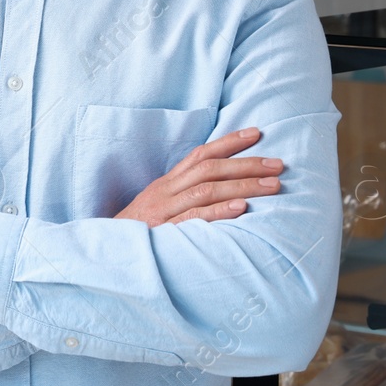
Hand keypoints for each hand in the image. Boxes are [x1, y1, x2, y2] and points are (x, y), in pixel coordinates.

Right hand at [115, 128, 282, 226]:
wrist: (107, 252)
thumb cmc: (140, 231)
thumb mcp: (160, 206)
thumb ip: (185, 195)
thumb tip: (223, 188)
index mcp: (167, 183)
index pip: (200, 154)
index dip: (229, 142)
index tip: (257, 133)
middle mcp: (166, 192)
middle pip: (209, 169)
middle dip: (247, 164)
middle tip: (279, 165)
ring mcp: (164, 210)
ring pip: (206, 190)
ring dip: (243, 185)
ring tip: (273, 186)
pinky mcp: (164, 231)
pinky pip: (194, 217)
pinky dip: (219, 211)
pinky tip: (241, 207)